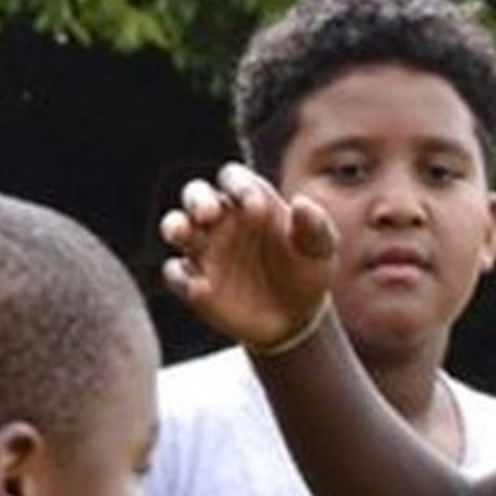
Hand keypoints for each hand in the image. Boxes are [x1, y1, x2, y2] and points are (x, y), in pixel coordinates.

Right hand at [157, 164, 340, 351]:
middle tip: (208, 214)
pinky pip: (176, 274)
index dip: (239, 186)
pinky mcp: (194, 283)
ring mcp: (204, 250)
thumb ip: (314, 225)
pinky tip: (201, 289)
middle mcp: (221, 220)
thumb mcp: (320, 248)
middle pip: (195, 194)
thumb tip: (302, 203)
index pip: (233, 178)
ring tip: (181, 234)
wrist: (295, 317)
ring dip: (175, 226)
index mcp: (250, 201)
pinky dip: (182, 278)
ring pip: (176, 226)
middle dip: (197, 200)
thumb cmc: (306, 270)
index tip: (255, 208)